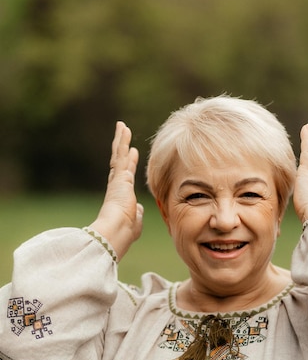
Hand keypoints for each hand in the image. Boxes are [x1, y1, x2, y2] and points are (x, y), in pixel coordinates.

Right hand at [90, 122, 142, 259]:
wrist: (116, 232)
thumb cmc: (125, 233)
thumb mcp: (135, 222)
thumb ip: (137, 214)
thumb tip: (139, 210)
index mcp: (121, 197)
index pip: (124, 177)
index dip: (127, 165)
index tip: (131, 155)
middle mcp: (117, 186)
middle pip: (119, 163)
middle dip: (121, 149)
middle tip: (123, 136)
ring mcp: (117, 179)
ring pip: (118, 155)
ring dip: (121, 140)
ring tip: (123, 127)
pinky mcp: (119, 175)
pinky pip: (120, 153)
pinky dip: (122, 140)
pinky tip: (124, 129)